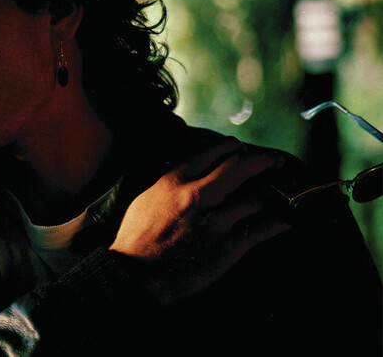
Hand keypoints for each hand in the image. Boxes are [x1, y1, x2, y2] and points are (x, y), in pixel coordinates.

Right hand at [110, 138, 290, 304]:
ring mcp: (215, 221)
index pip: (212, 153)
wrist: (135, 274)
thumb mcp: (146, 198)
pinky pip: (261, 229)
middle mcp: (197, 195)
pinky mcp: (227, 247)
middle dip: (262, 161)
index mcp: (175, 181)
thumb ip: (170, 183)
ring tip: (287, 188)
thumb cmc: (136, 238)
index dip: (232, 147)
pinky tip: (286, 220)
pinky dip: (278, 223)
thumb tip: (187, 175)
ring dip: (276, 191)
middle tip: (274, 162)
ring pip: (256, 197)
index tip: (240, 147)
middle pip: (240, 167)